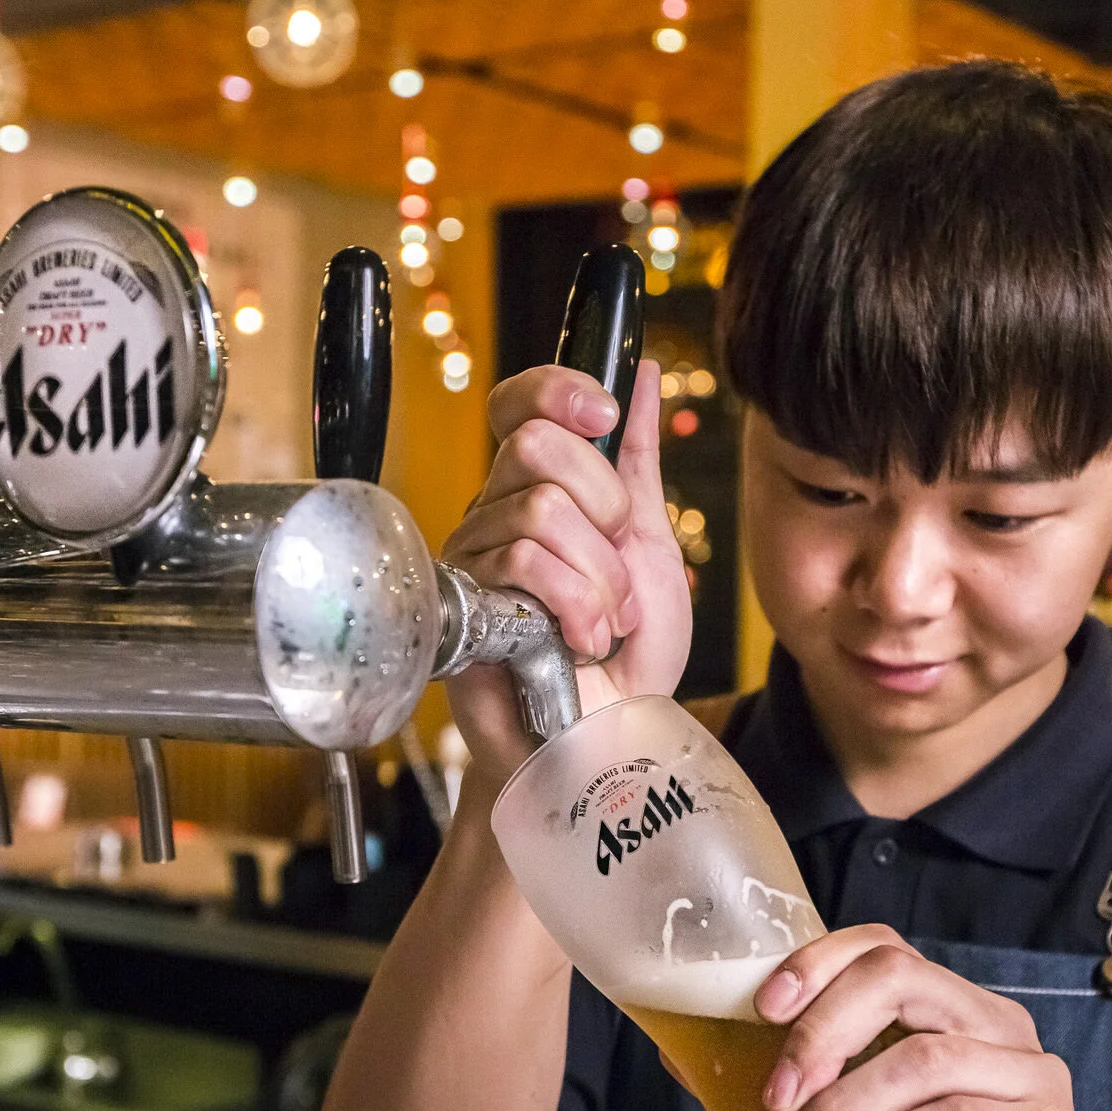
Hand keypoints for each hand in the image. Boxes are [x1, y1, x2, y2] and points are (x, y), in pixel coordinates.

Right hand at [442, 359, 688, 791]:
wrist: (608, 737)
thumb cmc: (626, 655)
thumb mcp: (649, 544)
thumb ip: (637, 462)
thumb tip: (640, 373)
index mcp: (539, 488)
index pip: (520, 404)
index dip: (558, 389)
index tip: (607, 414)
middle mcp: (495, 513)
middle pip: (535, 447)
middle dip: (602, 506)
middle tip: (618, 564)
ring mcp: (473, 559)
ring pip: (537, 513)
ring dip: (597, 578)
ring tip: (605, 625)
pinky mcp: (462, 607)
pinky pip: (520, 566)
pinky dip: (573, 606)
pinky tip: (577, 642)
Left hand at [753, 926, 1111, 1110]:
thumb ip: (797, 1101)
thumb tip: (687, 1061)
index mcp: (956, 1012)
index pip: (885, 948)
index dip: (818, 965)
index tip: (760, 1011)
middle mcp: (1001, 1028)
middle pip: (902, 979)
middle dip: (821, 1031)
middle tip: (775, 1097)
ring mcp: (1032, 1079)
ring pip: (923, 1059)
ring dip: (842, 1109)